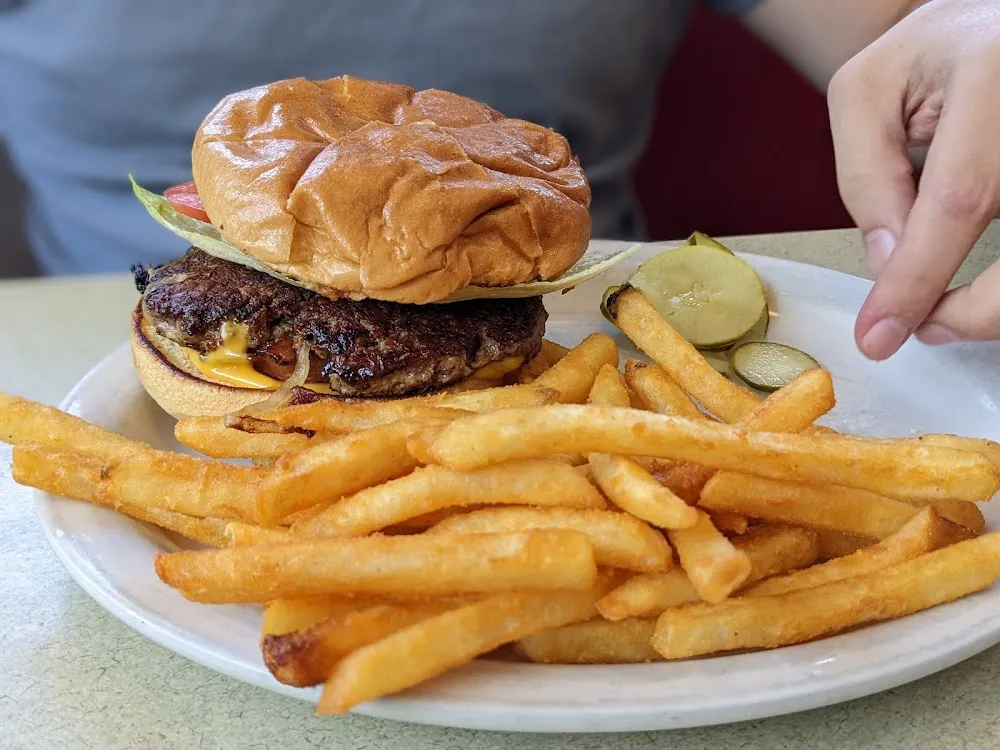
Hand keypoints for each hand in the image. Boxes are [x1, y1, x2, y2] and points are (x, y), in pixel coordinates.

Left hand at [828, 0, 999, 359]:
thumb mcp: (866, 94)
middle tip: (924, 328)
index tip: (881, 333)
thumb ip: (867, 178)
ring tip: (945, 309)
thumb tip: (888, 264)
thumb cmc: (933, 50)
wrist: (996, 22)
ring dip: (995, 302)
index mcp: (993, 71)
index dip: (918, 278)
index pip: (958, 199)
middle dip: (976, 309)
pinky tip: (978, 288)